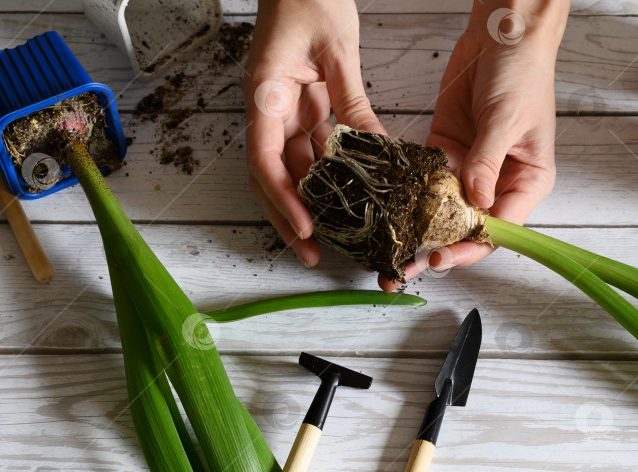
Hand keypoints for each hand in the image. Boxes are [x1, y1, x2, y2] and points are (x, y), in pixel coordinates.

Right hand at [243, 0, 384, 267]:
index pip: (264, 160)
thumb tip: (373, 149)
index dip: (283, 199)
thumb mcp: (337, 51)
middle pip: (271, 176)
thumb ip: (351, 102)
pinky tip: (342, 196)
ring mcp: (280, 111)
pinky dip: (325, 174)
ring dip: (307, 202)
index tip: (304, 227)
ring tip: (329, 236)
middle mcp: (267, 110)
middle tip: (310, 253)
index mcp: (265, 95)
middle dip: (288, 218)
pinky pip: (309, 148)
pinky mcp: (297, 108)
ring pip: (290, 168)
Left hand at [378, 1, 569, 291]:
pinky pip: (425, 180)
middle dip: (434, 248)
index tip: (440, 256)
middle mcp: (496, 180)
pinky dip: (406, 195)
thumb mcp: (506, 121)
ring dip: (415, 229)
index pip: (497, 228)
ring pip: (440, 209)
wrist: (501, 34)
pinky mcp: (444, 150)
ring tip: (386, 249)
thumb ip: (486, 162)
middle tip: (401, 269)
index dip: (468, 246)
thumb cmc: (522, 73)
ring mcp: (468, 167)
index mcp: (525, 181)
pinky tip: (386, 212)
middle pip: (464, 226)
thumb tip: (474, 201)